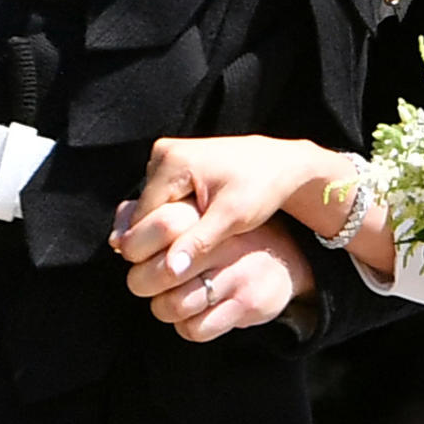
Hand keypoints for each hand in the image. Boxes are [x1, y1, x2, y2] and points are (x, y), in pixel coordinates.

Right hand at [111, 134, 326, 278]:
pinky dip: (173, 216)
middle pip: (143, 213)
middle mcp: (162, 153)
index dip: (155, 248)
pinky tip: (194, 226)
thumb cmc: (262, 188)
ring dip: (166, 229)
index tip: (178, 264)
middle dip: (161, 237)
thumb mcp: (233, 217)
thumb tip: (170, 271)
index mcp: (172, 161)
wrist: (281, 165)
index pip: (142, 219)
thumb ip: (199, 242)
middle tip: (189, 252)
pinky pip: (161, 199)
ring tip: (196, 237)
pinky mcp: (174, 162)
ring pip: (150, 209)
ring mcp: (166, 155)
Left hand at [122, 200, 315, 342]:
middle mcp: (226, 240)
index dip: (136, 245)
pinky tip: (193, 313)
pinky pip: (196, 329)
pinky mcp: (248, 304)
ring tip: (170, 297)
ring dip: (163, 307)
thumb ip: (153, 217)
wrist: (285, 259)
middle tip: (146, 281)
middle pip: (161, 272)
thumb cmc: (224, 236)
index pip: (162, 225)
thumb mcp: (197, 215)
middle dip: (142, 282)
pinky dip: (186, 326)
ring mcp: (238, 273)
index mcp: (211, 214)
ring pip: (174, 305)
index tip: (136, 253)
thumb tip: (116, 238)